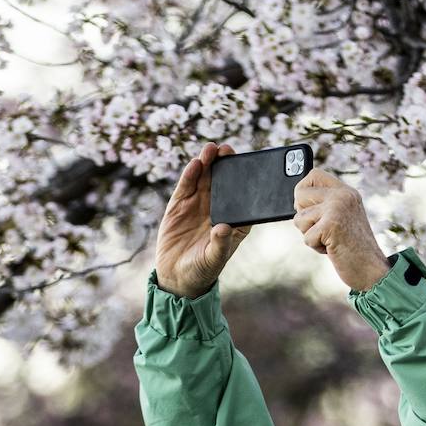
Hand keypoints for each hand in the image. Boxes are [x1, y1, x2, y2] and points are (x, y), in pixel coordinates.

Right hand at [154, 142, 252, 298]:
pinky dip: (190, 174)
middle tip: (227, 149)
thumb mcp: (213, 259)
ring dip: (208, 163)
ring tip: (211, 149)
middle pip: (224, 181)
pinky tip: (195, 163)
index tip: (249, 166)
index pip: (243, 197)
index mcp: (233, 221)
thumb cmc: (201, 270)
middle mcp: (218, 209)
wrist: (176, 277)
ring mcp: (198, 205)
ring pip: (205, 179)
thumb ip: (219, 244)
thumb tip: (223, 228)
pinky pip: (186, 186)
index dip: (246, 181)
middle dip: (225, 164)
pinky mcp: (179, 206)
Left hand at [291, 168, 390, 291]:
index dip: (303, 190)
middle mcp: (342, 196)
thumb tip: (297, 198)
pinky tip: (333, 249)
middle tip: (323, 229)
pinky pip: (306, 237)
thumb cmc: (354, 248)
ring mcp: (337, 208)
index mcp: (346, 192)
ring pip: (299, 219)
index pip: (314, 174)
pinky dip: (316, 247)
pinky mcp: (331, 225)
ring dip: (311, 235)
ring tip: (331, 240)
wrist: (373, 270)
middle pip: (299, 194)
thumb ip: (325, 205)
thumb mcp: (342, 219)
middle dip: (304, 216)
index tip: (308, 206)